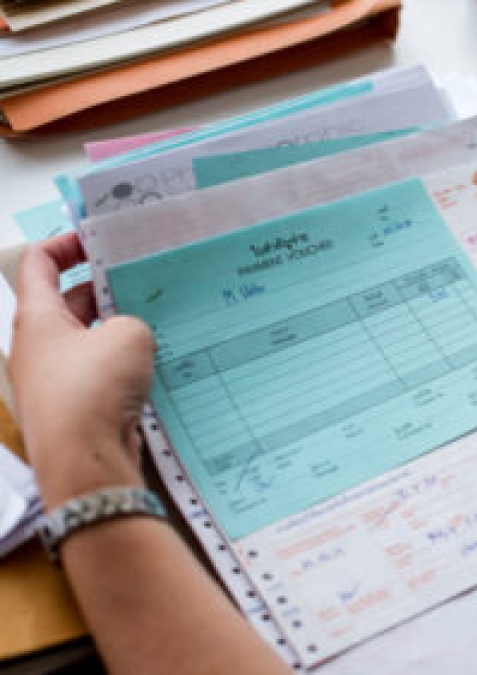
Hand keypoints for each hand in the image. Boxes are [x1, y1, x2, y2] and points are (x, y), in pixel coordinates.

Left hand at [6, 234, 155, 508]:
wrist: (86, 464)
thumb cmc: (94, 391)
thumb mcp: (129, 335)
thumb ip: (131, 321)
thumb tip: (129, 333)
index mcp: (36, 318)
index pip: (38, 262)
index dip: (67, 242)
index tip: (100, 238)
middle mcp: (37, 347)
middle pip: (67, 302)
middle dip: (104, 289)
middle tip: (143, 280)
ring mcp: (54, 380)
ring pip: (87, 340)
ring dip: (118, 329)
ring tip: (157, 322)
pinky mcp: (74, 409)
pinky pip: (99, 374)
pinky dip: (122, 364)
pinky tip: (154, 365)